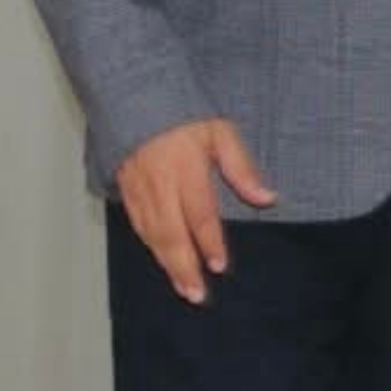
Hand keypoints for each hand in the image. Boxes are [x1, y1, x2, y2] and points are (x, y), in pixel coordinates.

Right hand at [111, 118, 278, 303]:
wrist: (134, 95)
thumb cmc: (182, 113)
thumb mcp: (220, 132)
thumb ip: (241, 168)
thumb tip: (266, 198)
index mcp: (185, 169)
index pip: (199, 214)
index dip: (209, 242)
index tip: (218, 265)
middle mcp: (159, 184)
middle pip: (171, 234)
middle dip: (183, 267)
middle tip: (196, 295)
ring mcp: (138, 188)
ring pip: (152, 235)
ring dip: (166, 264)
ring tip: (181, 287)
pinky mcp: (124, 188)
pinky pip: (136, 224)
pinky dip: (148, 245)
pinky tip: (159, 258)